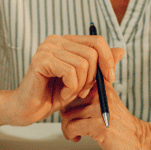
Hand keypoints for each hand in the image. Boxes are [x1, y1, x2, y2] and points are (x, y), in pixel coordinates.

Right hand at [7, 34, 124, 125]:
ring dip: (81, 86)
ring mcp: (46, 48)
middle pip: (92, 53)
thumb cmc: (54, 95)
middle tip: (82, 92)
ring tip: (70, 94)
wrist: (29, 109)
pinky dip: (71, 89)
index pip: (97, 41)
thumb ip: (100, 66)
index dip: (108, 60)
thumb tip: (121, 50)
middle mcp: (55, 40)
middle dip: (93, 78)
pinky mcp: (41, 60)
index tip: (110, 79)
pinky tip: (63, 95)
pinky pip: (70, 73)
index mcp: (66, 41)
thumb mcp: (83, 80)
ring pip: (83, 64)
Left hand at [61, 82, 150, 149]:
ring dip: (67, 127)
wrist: (141, 143)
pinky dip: (70, 134)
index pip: (73, 84)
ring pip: (67, 115)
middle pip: (67, 100)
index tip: (71, 109)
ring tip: (76, 132)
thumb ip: (91, 91)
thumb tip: (64, 88)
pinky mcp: (98, 126)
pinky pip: (71, 127)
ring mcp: (100, 110)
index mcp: (102, 86)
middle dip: (66, 114)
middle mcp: (101, 95)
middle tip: (72, 124)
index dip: (66, 98)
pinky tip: (78, 138)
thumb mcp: (107, 101)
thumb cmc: (119, 124)